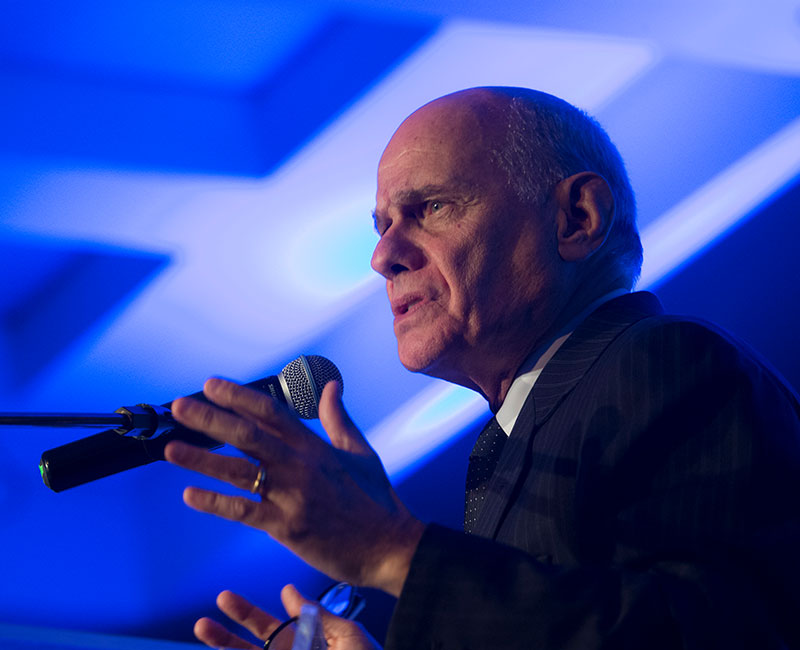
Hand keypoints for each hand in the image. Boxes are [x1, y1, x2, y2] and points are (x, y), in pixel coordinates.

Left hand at [164, 379, 423, 595]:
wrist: (390, 546)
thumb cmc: (376, 500)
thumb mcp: (360, 451)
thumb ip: (339, 418)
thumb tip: (331, 386)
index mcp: (316, 447)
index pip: (271, 412)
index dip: (239, 396)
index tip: (212, 384)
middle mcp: (300, 466)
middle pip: (247, 436)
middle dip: (210, 419)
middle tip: (179, 407)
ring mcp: (292, 496)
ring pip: (238, 472)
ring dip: (201, 459)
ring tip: (171, 449)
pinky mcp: (287, 527)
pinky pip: (244, 511)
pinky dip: (215, 503)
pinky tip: (190, 496)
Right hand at [195, 584, 380, 649]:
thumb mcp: (348, 635)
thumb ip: (318, 615)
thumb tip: (289, 591)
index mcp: (305, 645)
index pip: (269, 627)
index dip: (247, 614)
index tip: (225, 599)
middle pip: (249, 648)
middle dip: (225, 634)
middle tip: (202, 620)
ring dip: (224, 648)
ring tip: (202, 631)